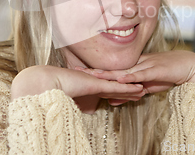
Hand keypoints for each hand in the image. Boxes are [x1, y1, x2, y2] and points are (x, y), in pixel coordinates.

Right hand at [11, 65, 144, 101]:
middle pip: (117, 87)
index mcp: (91, 87)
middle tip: (143, 90)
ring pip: (120, 86)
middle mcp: (97, 83)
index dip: (121, 92)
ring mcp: (98, 82)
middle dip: (130, 89)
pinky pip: (117, 87)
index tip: (130, 94)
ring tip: (146, 90)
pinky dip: (129, 89)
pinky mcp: (99, 84)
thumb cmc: (56, 93)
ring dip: (133, 89)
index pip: (109, 91)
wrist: (48, 84)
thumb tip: (84, 113)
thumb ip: (80, 106)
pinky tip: (139, 89)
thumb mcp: (71, 102)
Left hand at [76, 50, 194, 104]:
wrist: (188, 66)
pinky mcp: (155, 70)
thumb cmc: (167, 75)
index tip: (79, 72)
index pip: (110, 69)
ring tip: (92, 75)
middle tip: (77, 71)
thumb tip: (112, 101)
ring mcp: (145, 65)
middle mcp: (136, 64)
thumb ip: (129, 93)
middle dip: (95, 70)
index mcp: (133, 67)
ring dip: (108, 73)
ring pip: (123, 70)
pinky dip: (130, 76)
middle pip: (112, 68)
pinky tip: (120, 79)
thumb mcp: (146, 87)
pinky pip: (140, 74)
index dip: (95, 71)